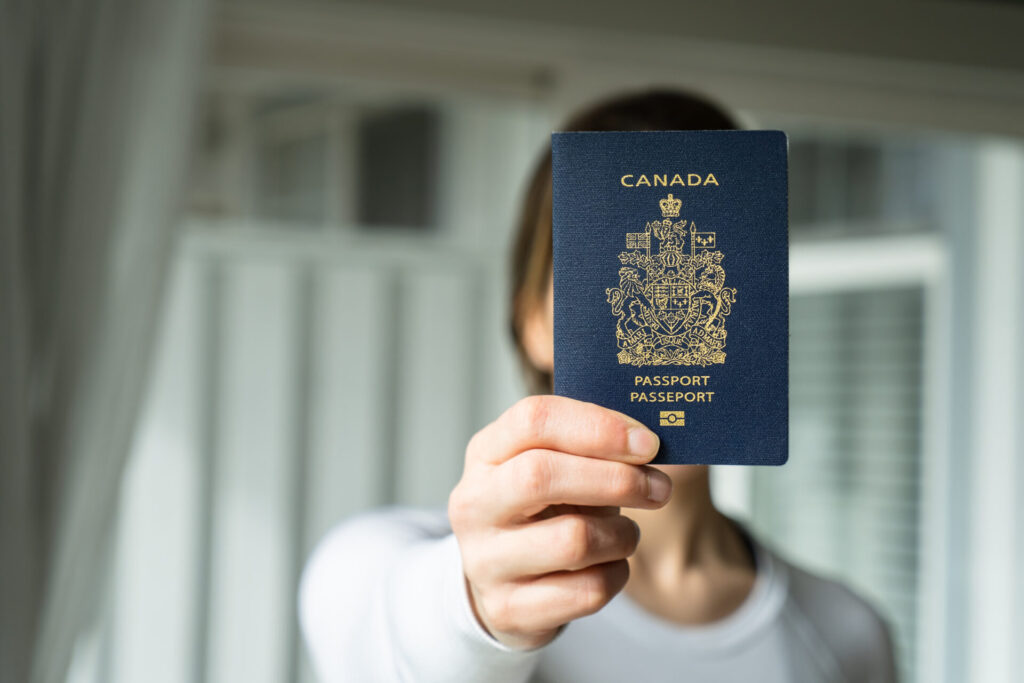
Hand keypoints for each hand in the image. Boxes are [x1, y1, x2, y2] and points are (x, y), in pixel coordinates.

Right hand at [447, 395, 670, 649]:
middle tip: (659, 488)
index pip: (534, 420)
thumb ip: (592, 446)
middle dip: (616, 479)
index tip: (648, 442)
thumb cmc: (543, 509)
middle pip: (542, 476)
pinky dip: (617, 575)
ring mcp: (485, 560)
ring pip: (573, 540)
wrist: (503, 582)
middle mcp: (474, 504)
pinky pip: (586, 592)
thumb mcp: (555, 466)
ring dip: (622, 534)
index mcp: (485, 454)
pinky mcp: (508, 608)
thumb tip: (651, 441)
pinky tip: (612, 565)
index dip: (598, 427)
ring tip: (627, 532)